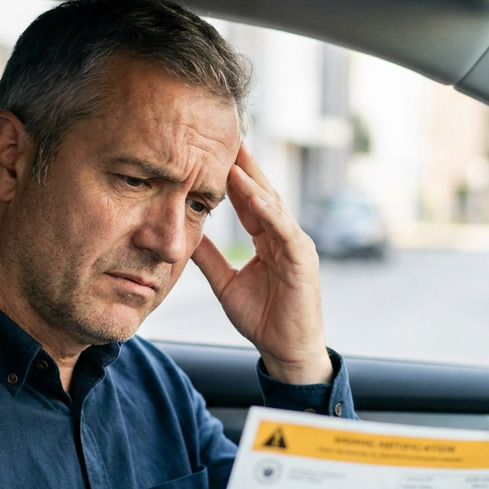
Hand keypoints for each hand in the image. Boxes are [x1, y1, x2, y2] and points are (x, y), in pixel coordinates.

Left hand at [192, 145, 332, 384]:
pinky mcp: (302, 261)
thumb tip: (185, 234)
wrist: (285, 351)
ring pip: (274, 207)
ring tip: (234, 160)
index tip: (210, 151)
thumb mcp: (225, 283)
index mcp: (267, 239)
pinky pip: (285, 231)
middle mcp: (283, 236)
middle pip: (262, 193)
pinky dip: (270, 213)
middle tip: (226, 136)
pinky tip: (253, 197)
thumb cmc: (262, 319)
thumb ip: (209, 258)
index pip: (247, 200)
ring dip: (254, 183)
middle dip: (244, 166)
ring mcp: (295, 246)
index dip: (230, 177)